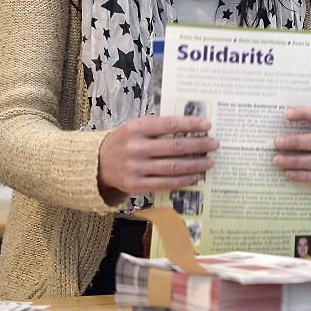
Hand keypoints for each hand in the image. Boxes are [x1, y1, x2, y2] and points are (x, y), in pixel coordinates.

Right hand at [97, 115, 216, 202]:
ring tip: (210, 161)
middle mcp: (136, 148)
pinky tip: (196, 176)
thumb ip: (158, 126)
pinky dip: (183, 179)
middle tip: (215, 144)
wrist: (96, 163)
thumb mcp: (135, 127)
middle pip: (175, 147)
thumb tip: (190, 127)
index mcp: (136, 128)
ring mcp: (136, 168)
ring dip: (196, 164)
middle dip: (199, 145)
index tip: (208, 125)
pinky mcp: (136, 185)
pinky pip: (165, 183)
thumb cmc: (123, 141)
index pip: (170, 124)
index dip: (191, 125)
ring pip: (173, 167)